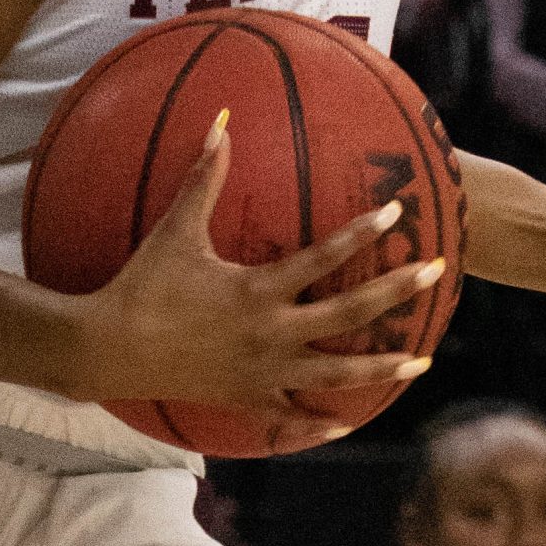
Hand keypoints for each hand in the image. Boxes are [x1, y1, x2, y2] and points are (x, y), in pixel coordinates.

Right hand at [73, 119, 443, 439]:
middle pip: (350, 316)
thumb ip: (205, 177)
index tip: (397, 214)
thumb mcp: (176, 228)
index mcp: (259, 290)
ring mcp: (263, 372)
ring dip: (382, 370)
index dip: (363, 234)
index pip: (325, 258)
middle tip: (435, 274)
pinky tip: (346, 423)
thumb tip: (219, 122)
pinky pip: (291, 417)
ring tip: (421, 362)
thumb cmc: (142, 285)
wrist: (109, 349)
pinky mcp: (246, 399)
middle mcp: (272, 334)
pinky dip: (320, 424)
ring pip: (336, 376)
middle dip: (397, 294)